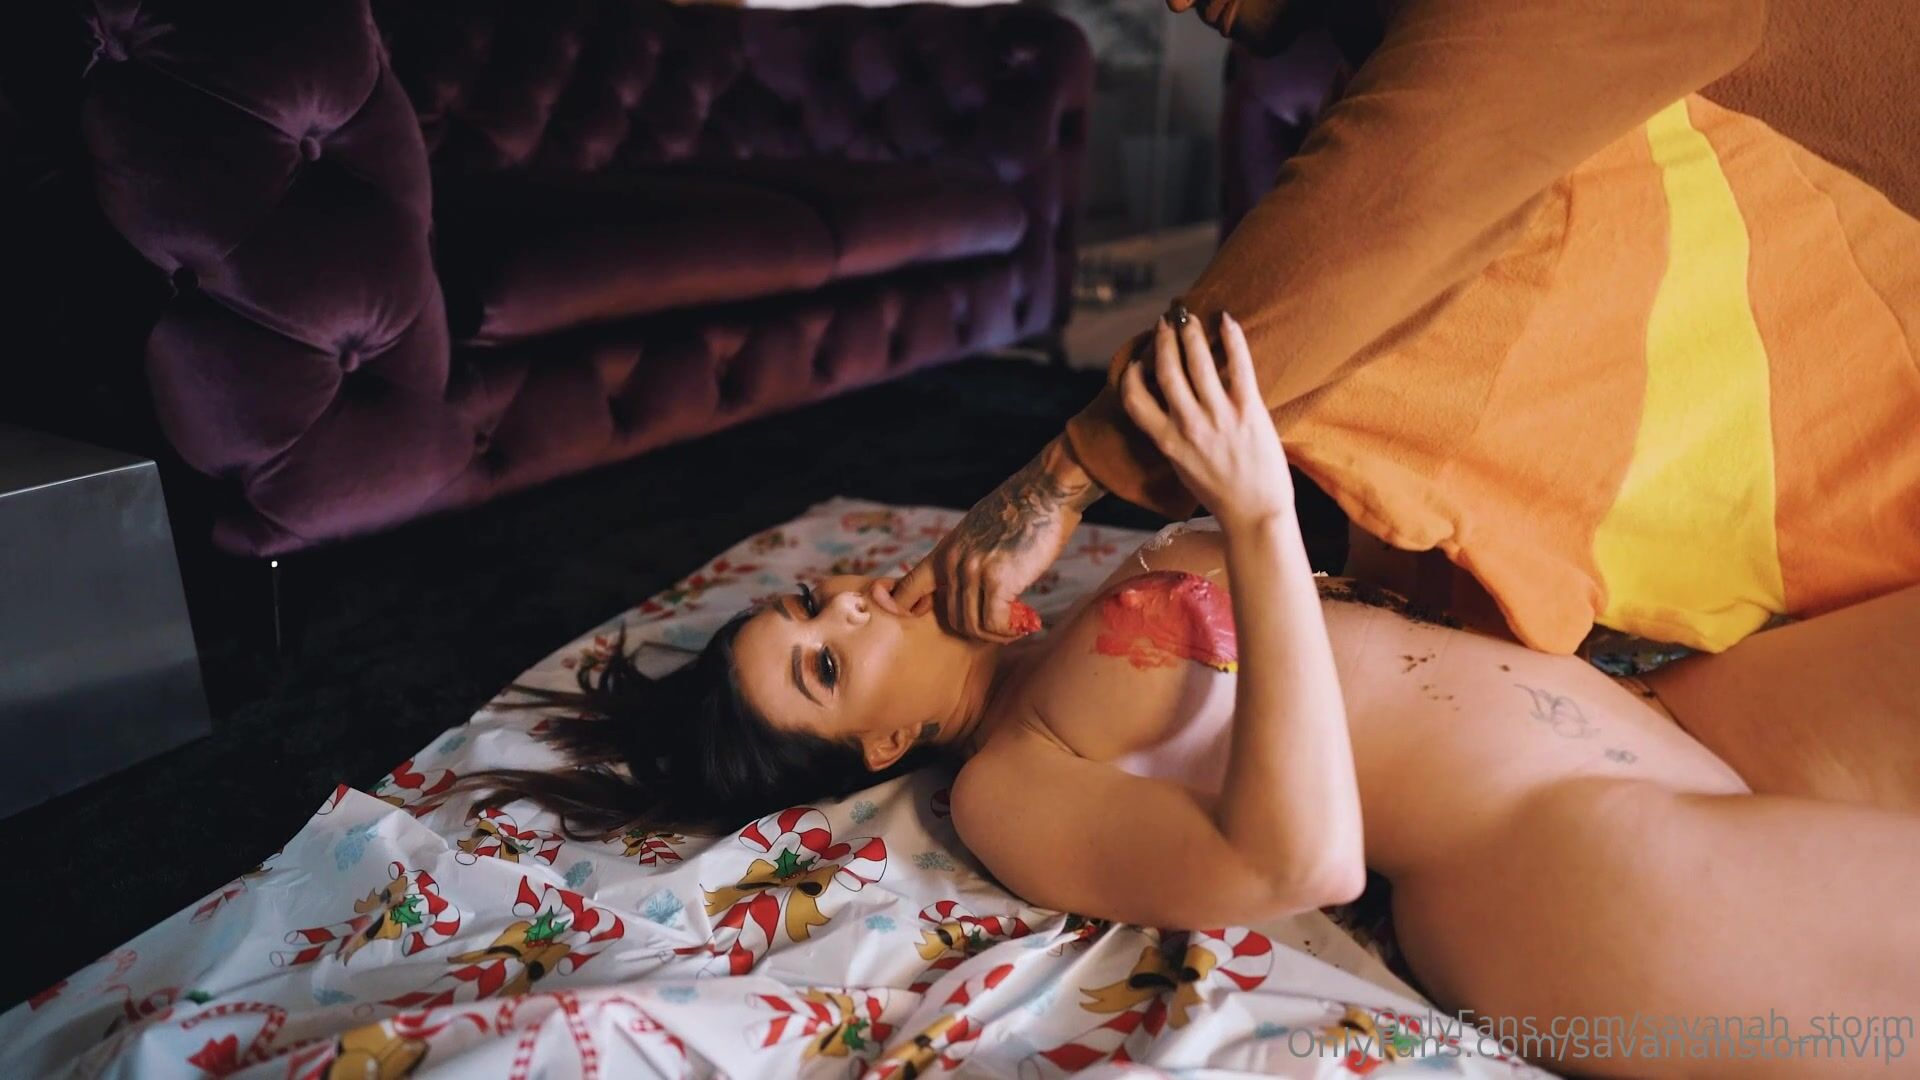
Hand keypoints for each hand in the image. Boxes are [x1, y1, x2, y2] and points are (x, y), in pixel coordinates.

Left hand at [893, 437, 1101, 641]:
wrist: (1045, 492)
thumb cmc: (1020, 510)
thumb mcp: (978, 529)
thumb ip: (968, 554)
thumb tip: (970, 579)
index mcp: (944, 550)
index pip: (907, 587)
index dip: (904, 607)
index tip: (919, 617)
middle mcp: (952, 563)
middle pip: (950, 616)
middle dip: (975, 628)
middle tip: (999, 627)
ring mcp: (973, 572)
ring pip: (971, 625)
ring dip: (994, 634)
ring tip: (1012, 629)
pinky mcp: (998, 581)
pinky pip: (994, 623)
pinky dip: (1007, 631)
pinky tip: (1021, 625)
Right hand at [1120, 311, 1292, 529]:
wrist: (1255, 514)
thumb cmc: (1220, 493)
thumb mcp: (1181, 467)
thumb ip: (1171, 437)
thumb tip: (1166, 408)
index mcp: (1167, 442)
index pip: (1134, 399)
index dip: (1131, 375)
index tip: (1139, 361)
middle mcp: (1189, 426)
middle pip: (1166, 370)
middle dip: (1163, 339)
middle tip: (1166, 321)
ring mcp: (1219, 417)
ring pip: (1197, 361)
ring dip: (1190, 331)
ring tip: (1188, 316)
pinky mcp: (1249, 411)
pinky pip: (1238, 365)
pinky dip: (1231, 337)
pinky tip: (1225, 319)